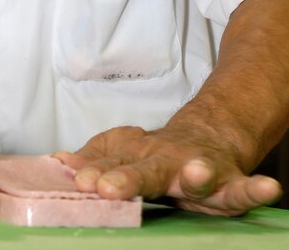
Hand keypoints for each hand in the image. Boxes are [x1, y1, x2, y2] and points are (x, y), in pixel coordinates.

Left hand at [55, 125, 281, 215]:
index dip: (94, 169)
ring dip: (196, 174)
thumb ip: (94, 158)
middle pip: (146, 169)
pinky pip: (244, 187)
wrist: (207, 135)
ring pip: (198, 172)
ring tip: (195, 174)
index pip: (111, 162)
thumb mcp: (123, 150)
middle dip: (128, 178)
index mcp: (136, 156)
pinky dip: (256, 189)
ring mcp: (199, 168)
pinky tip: (269, 189)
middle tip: (107, 188)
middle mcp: (166, 159)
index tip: (77, 176)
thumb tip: (57, 162)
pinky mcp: (230, 182)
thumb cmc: (156, 153)